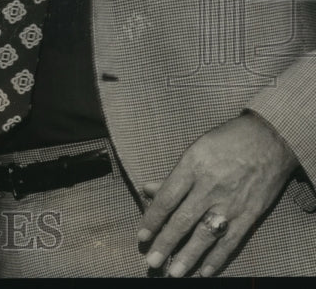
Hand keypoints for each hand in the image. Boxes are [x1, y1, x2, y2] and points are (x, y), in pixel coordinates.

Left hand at [137, 112, 297, 276]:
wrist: (268, 139)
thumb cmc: (225, 141)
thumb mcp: (194, 150)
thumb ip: (172, 175)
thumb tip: (146, 189)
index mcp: (192, 166)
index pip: (167, 198)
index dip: (153, 219)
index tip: (142, 236)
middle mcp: (210, 186)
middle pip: (183, 220)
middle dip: (166, 243)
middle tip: (152, 262)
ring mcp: (231, 202)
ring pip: (205, 235)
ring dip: (188, 256)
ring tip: (174, 272)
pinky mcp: (250, 214)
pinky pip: (231, 241)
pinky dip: (217, 258)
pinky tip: (205, 271)